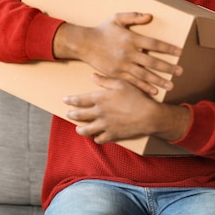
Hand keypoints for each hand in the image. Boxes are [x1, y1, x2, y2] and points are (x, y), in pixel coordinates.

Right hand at [53, 12, 182, 94]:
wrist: (84, 43)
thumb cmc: (102, 29)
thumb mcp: (117, 18)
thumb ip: (134, 16)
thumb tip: (150, 16)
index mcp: (131, 38)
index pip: (155, 44)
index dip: (168, 48)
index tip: (180, 52)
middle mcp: (129, 53)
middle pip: (152, 62)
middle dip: (168, 67)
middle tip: (180, 72)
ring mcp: (122, 65)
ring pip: (144, 75)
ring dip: (159, 80)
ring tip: (171, 85)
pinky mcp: (116, 74)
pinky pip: (133, 82)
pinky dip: (144, 87)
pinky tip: (154, 91)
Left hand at [63, 73, 190, 144]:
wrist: (149, 116)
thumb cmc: (136, 97)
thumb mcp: (121, 83)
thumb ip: (105, 80)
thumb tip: (92, 76)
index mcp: (100, 98)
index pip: (79, 100)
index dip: (70, 100)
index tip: (65, 100)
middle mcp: (99, 113)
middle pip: (79, 115)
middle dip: (71, 114)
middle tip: (68, 113)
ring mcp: (104, 125)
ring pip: (86, 130)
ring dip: (80, 129)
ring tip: (78, 128)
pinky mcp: (112, 135)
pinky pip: (99, 139)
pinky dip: (96, 138)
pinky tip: (95, 136)